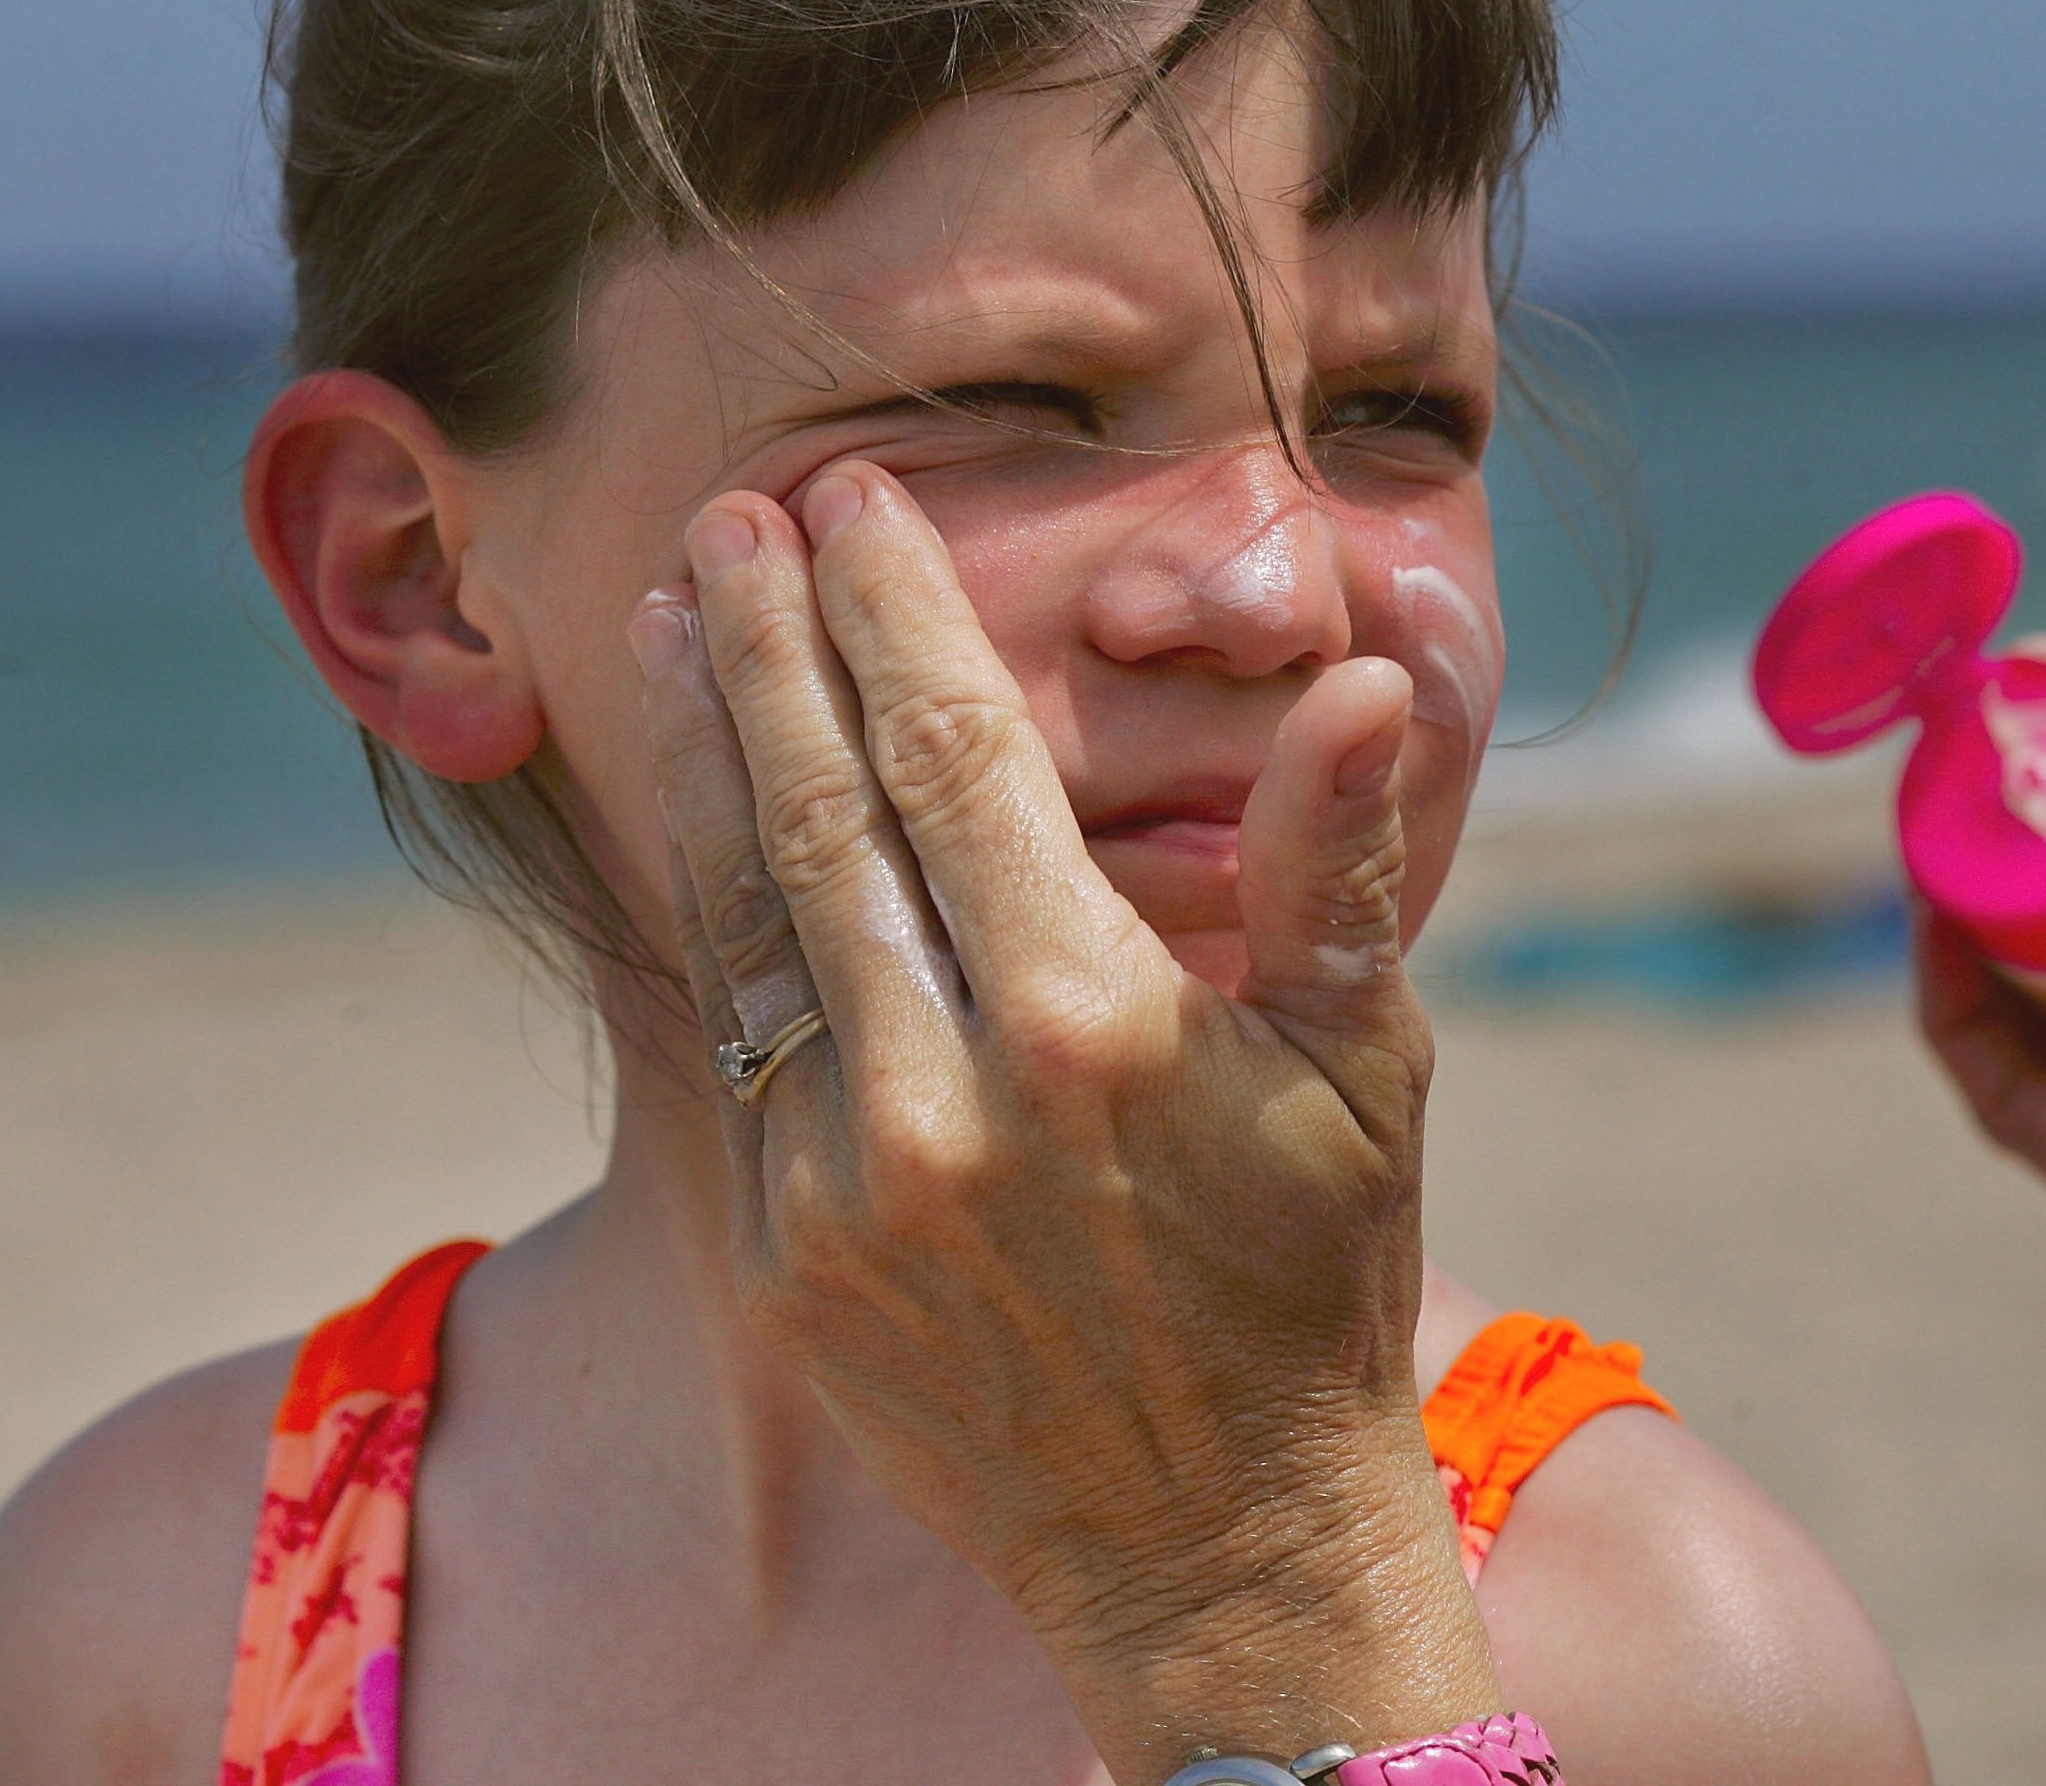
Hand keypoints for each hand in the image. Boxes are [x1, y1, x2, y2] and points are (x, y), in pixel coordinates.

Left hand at [630, 460, 1496, 1779]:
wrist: (1219, 1540)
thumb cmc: (1316, 1281)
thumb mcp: (1367, 1069)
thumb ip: (1333, 865)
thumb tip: (1352, 680)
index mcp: (1090, 1023)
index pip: (961, 759)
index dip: (898, 615)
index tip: (856, 506)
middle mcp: (941, 1097)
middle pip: (821, 809)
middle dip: (773, 644)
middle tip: (733, 515)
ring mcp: (840, 1188)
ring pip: (746, 915)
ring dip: (705, 753)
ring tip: (678, 622)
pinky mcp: (783, 1264)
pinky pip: (740, 1049)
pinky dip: (718, 913)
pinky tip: (708, 823)